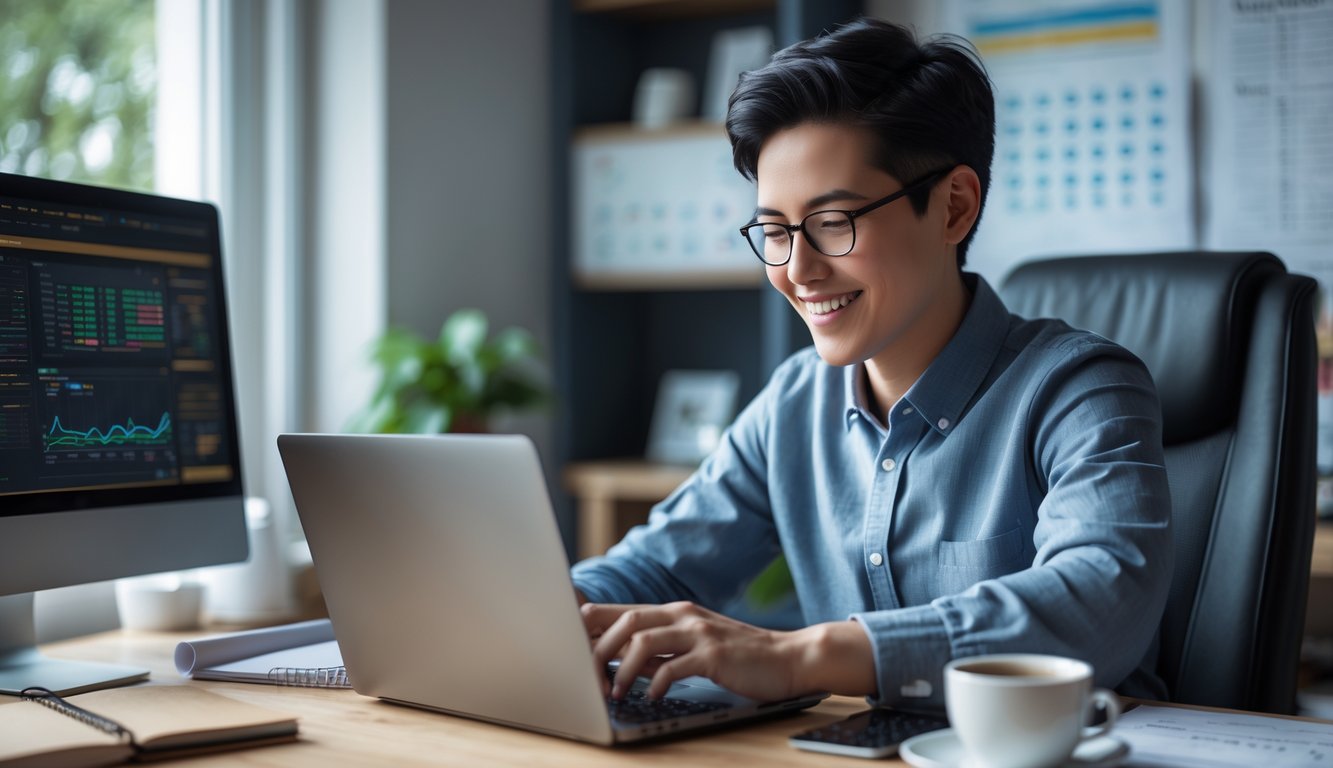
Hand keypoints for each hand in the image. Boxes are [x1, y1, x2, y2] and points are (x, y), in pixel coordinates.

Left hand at [581, 600, 810, 701]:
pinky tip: (653, 697)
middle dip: (599, 651)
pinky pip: (673, 667)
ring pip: (643, 642)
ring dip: (622, 670)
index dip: (592, 625)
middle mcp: (683, 616)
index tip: (571, 646)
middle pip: (625, 622)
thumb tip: (623, 661)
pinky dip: (656, 684)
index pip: (622, 610)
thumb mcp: (694, 645)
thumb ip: (661, 649)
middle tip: (589, 680)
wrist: (787, 657)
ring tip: (616, 692)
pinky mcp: (713, 655)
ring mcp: (698, 633)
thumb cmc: (738, 656)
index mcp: (674, 612)